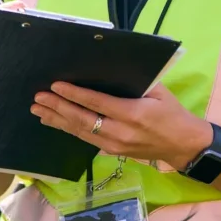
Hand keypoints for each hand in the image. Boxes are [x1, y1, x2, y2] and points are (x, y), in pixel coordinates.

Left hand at [31, 81, 211, 170]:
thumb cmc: (173, 114)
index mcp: (133, 114)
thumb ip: (138, 82)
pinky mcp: (111, 151)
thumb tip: (112, 68)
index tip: (56, 86)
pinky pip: (84, 139)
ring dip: (57, 120)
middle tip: (39, 98)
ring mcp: (114, 145)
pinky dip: (67, 129)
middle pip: (82, 119)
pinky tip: (54, 122)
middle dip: (58, 107)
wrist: (183, 145)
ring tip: (38, 110)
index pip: (97, 103)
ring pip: (79, 132)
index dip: (74, 94)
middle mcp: (120, 132)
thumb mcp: (160, 93)